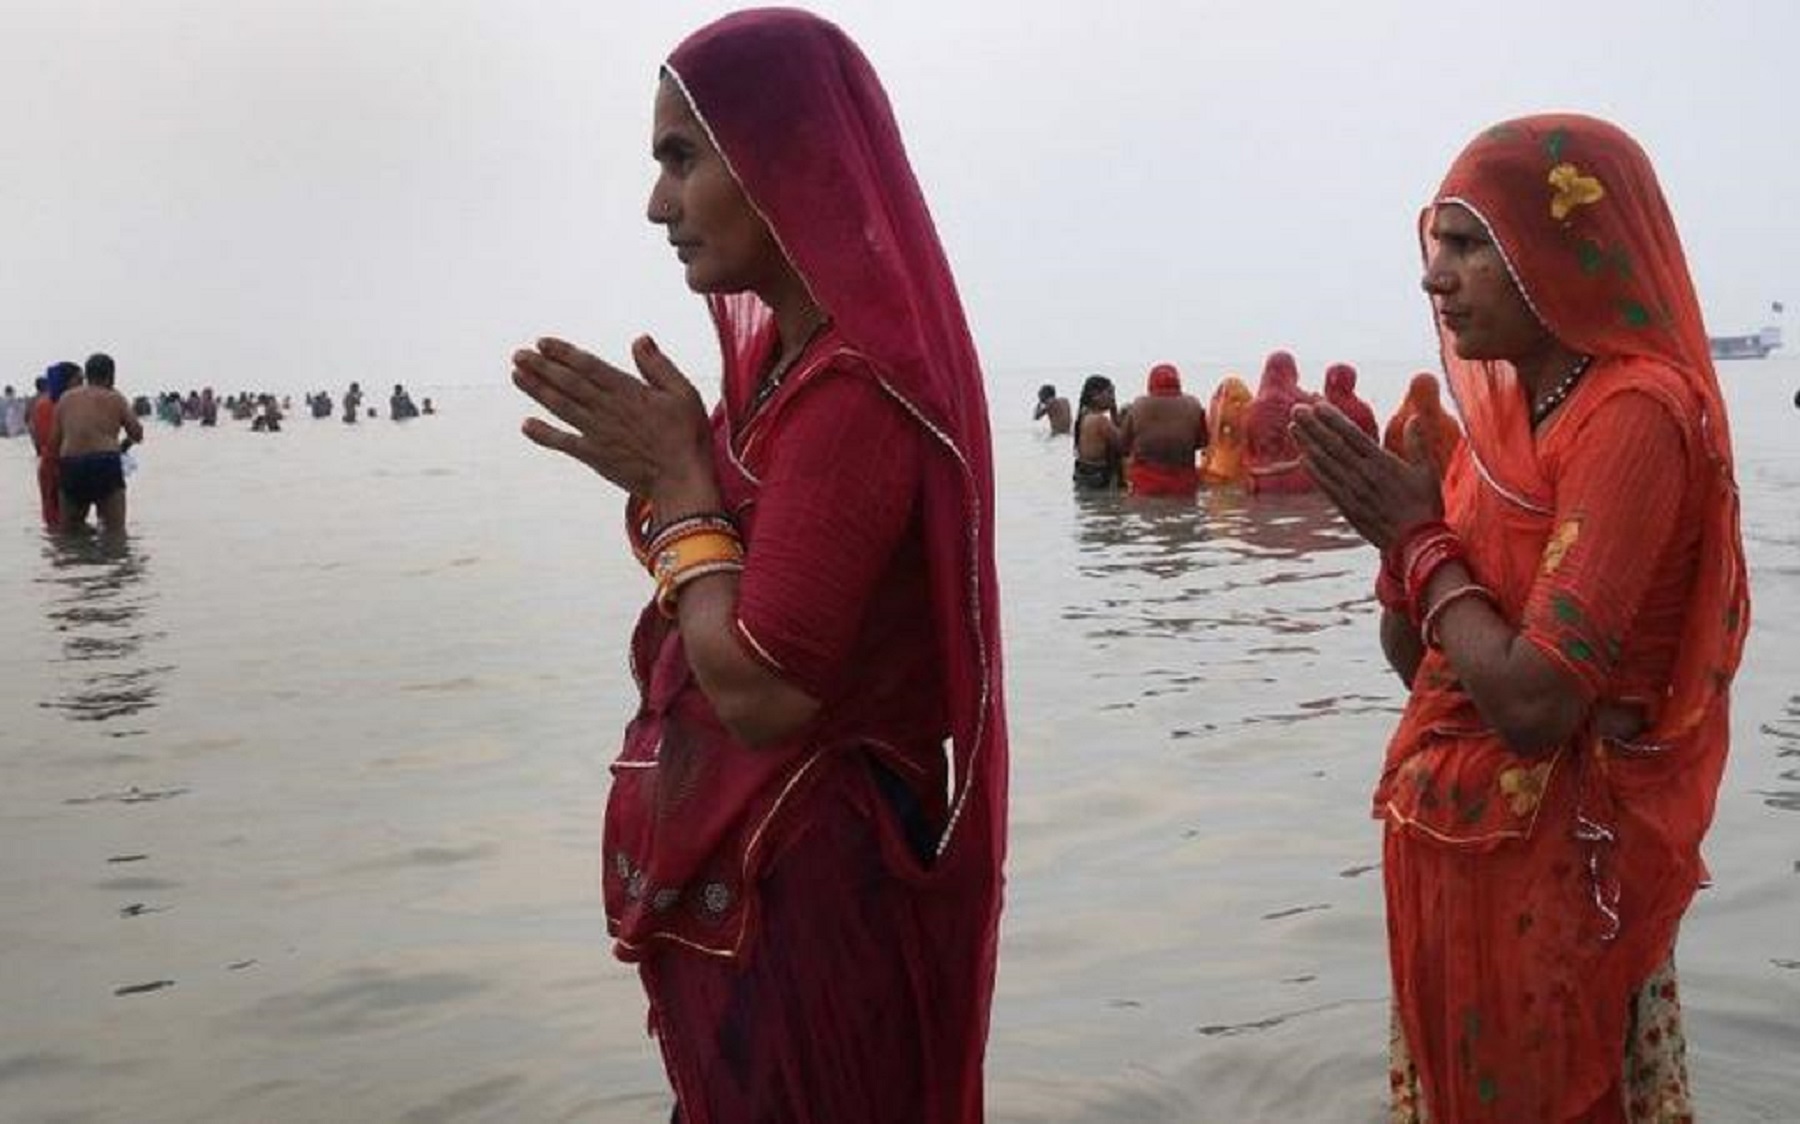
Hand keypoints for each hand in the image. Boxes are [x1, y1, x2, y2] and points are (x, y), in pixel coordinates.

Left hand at [512, 335, 714, 503]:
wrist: (681, 481)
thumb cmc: (687, 436)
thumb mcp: (683, 393)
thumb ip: (658, 366)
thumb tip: (640, 340)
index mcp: (628, 391)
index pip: (588, 366)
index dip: (563, 353)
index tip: (542, 343)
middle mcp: (607, 409)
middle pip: (568, 383)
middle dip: (542, 367)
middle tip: (519, 355)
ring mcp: (598, 433)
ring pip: (561, 407)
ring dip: (537, 390)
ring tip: (517, 376)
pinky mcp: (595, 456)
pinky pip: (564, 443)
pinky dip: (544, 434)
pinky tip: (526, 425)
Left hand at [1291, 402, 1441, 549]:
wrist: (1415, 543)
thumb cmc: (1424, 505)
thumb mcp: (1427, 471)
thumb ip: (1418, 443)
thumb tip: (1415, 417)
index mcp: (1383, 463)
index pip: (1352, 435)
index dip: (1333, 419)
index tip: (1317, 405)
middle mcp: (1364, 475)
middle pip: (1333, 446)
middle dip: (1313, 426)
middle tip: (1295, 409)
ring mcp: (1352, 492)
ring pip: (1325, 464)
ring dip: (1307, 444)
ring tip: (1293, 428)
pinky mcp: (1346, 507)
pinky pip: (1326, 486)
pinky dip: (1313, 471)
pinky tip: (1302, 459)